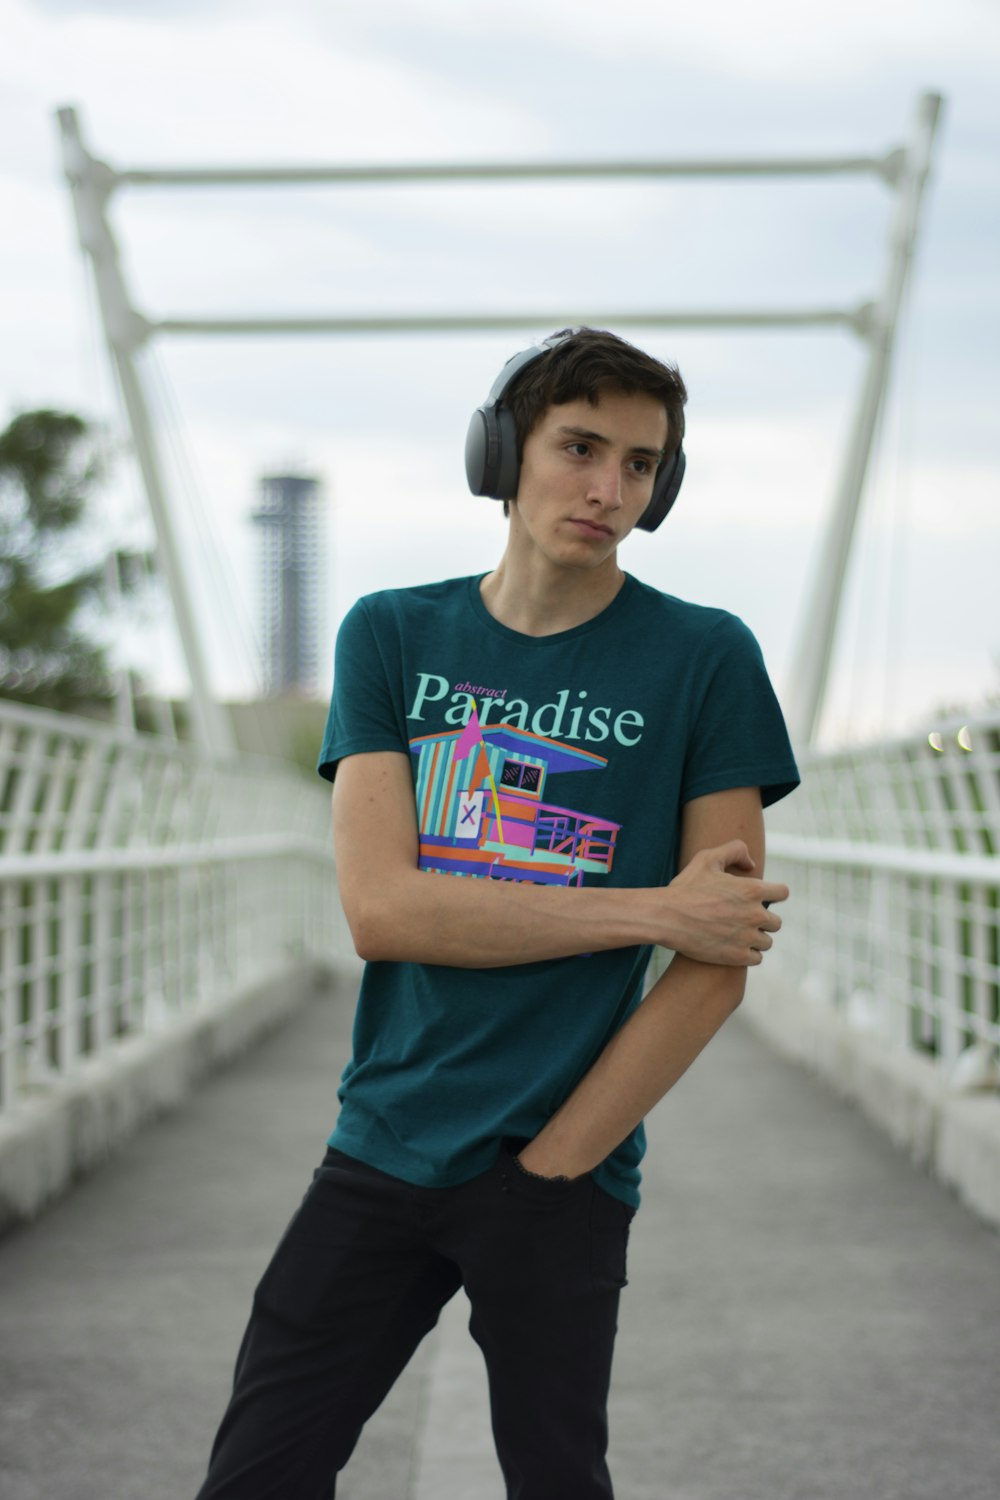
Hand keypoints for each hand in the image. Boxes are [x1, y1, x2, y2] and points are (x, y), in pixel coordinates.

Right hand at [663, 840, 786, 966]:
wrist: (666, 918)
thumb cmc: (685, 888)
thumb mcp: (707, 858)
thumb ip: (735, 851)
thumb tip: (752, 865)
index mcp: (752, 890)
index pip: (783, 893)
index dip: (774, 894)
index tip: (762, 898)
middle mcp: (755, 915)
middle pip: (776, 922)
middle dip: (762, 920)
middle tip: (744, 918)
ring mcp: (747, 938)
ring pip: (766, 942)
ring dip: (755, 938)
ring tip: (738, 935)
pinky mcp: (738, 956)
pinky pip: (756, 958)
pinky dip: (748, 954)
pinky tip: (735, 947)